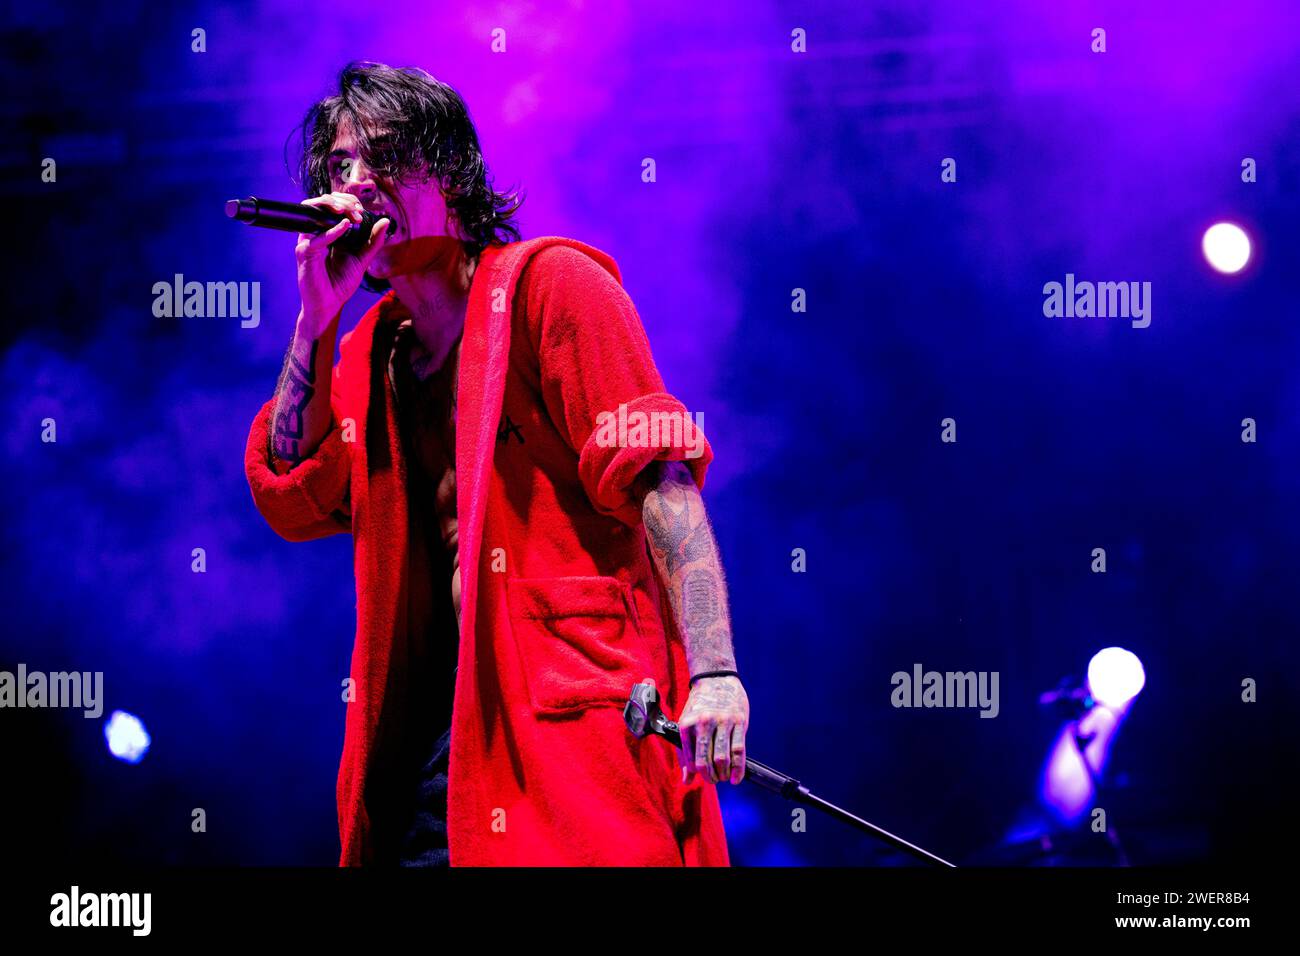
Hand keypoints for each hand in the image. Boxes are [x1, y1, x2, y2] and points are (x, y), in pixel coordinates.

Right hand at [296, 191, 390, 337]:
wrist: (329, 304)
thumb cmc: (341, 283)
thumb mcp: (363, 258)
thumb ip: (373, 241)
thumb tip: (385, 220)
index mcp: (328, 232)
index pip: (333, 205)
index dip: (347, 201)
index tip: (362, 209)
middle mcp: (316, 233)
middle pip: (322, 203)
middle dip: (342, 201)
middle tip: (358, 210)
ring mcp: (308, 241)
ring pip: (313, 212)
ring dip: (332, 206)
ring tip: (349, 211)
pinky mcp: (304, 254)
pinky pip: (315, 238)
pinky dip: (331, 231)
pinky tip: (346, 226)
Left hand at [673, 674, 748, 784]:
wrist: (716, 679)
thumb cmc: (699, 705)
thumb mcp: (687, 724)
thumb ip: (686, 753)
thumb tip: (686, 780)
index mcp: (687, 725)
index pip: (692, 760)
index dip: (697, 774)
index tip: (702, 776)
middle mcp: (704, 723)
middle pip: (707, 762)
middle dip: (710, 777)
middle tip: (714, 780)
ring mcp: (722, 722)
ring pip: (723, 758)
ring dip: (723, 774)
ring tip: (724, 777)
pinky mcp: (739, 721)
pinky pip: (739, 750)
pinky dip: (738, 769)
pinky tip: (736, 777)